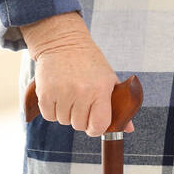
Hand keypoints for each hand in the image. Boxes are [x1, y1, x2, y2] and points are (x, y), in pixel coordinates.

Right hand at [24, 15, 133, 136]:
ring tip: (70, 96)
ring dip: (66, 114)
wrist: (64, 43)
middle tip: (82, 104)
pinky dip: (53, 111)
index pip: (99, 125)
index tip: (94, 125)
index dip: (96, 129)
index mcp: (101, 89)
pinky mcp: (45, 93)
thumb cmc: (90, 63)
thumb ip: (118, 104)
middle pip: (79, 126)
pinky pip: (49, 116)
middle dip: (81, 119)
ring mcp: (62, 93)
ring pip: (64, 121)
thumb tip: (128, 128)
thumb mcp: (109, 79)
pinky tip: (59, 97)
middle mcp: (82, 92)